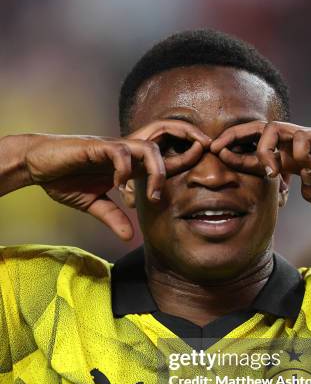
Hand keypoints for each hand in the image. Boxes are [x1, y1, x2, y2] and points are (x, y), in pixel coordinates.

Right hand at [20, 122, 209, 239]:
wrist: (37, 165)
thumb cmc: (64, 179)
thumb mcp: (93, 204)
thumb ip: (113, 217)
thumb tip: (129, 237)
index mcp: (127, 164)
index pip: (161, 161)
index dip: (180, 165)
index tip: (193, 183)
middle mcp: (124, 153)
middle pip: (164, 146)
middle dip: (186, 151)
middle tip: (198, 166)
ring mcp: (112, 148)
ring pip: (147, 148)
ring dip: (157, 172)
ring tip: (154, 196)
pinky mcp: (96, 147)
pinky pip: (119, 152)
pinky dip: (124, 170)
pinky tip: (119, 187)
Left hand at [211, 121, 310, 209]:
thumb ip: (307, 193)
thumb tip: (295, 186)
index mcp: (291, 160)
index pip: (257, 152)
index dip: (237, 155)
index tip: (218, 159)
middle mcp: (296, 145)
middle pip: (258, 131)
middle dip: (235, 137)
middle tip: (217, 147)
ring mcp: (310, 139)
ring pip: (275, 129)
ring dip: (264, 150)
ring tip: (269, 171)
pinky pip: (303, 138)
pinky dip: (299, 155)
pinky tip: (307, 171)